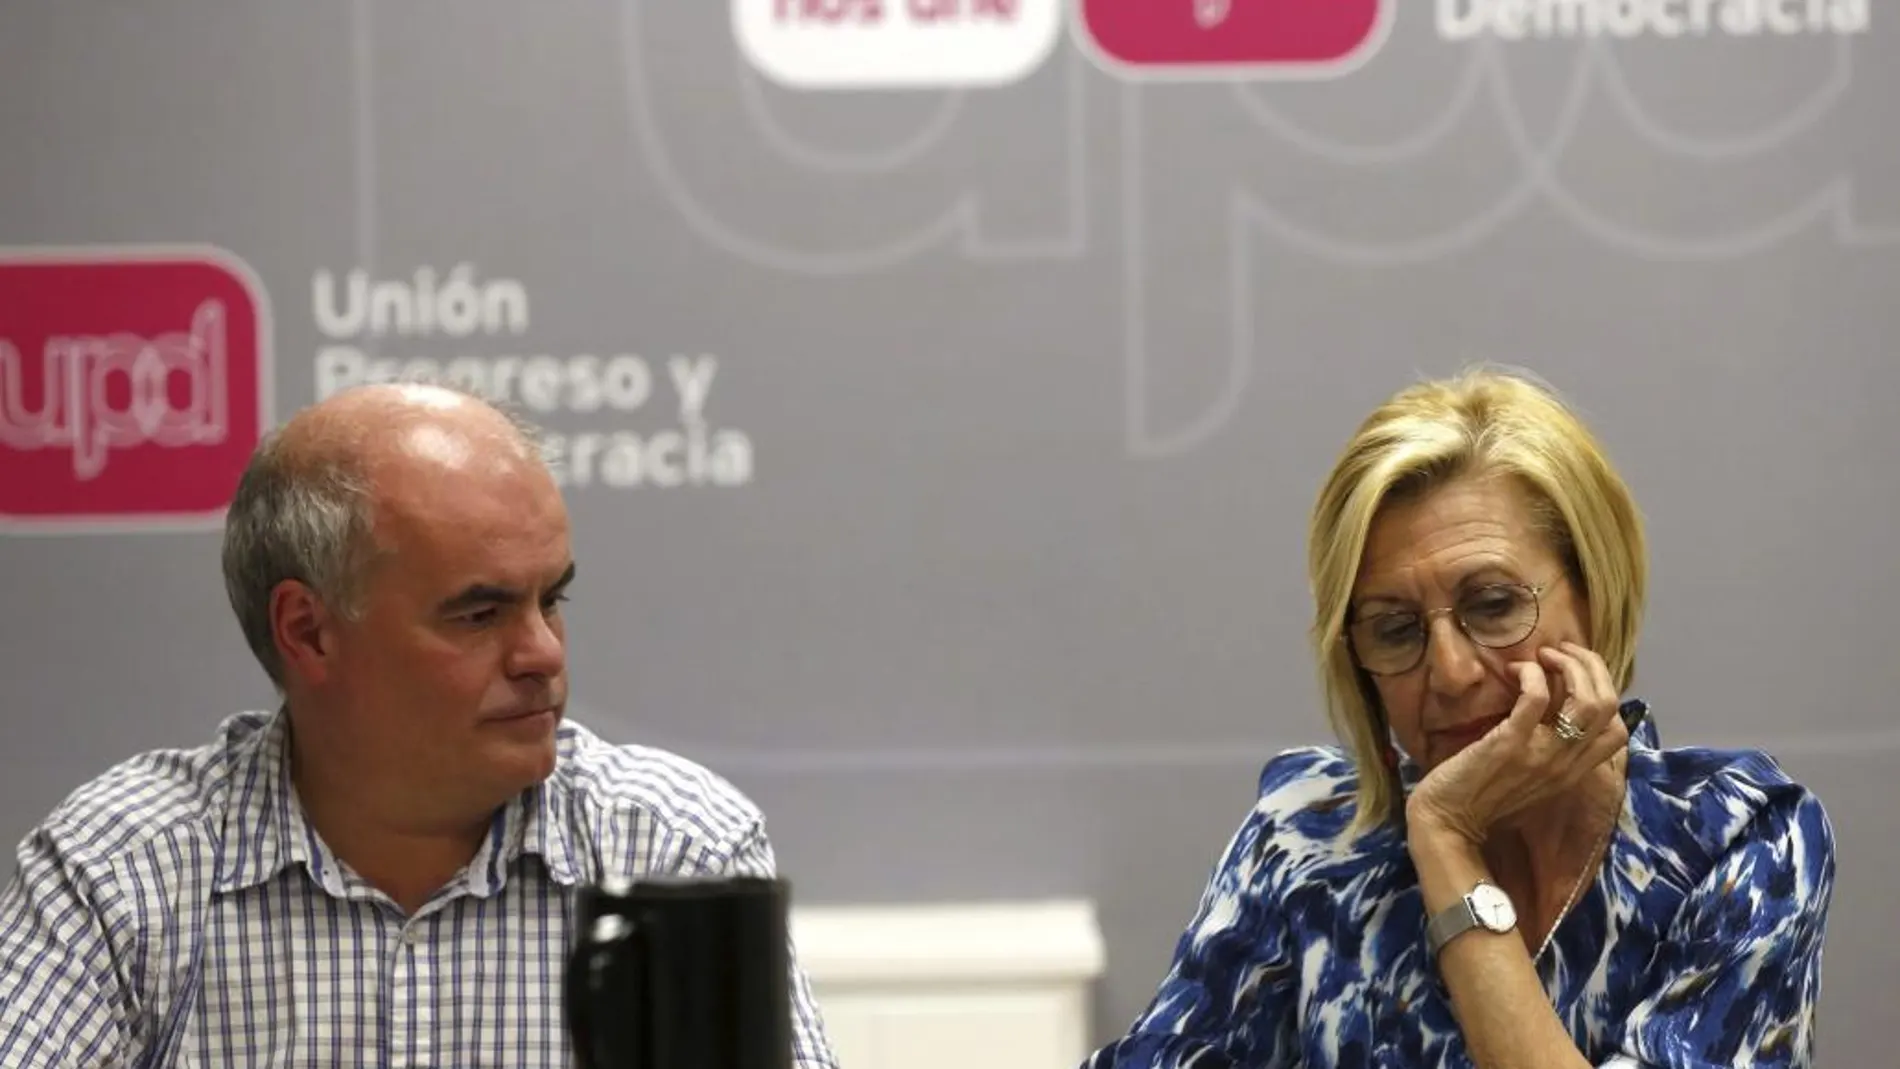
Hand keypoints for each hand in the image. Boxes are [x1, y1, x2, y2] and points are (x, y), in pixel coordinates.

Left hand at [1405, 642, 1628, 845]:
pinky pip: (1536, 697)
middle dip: (1591, 667)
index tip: (1577, 675)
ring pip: (1587, 700)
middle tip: (1562, 652)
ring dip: (1569, 665)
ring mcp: (1541, 754)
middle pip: (1609, 706)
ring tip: (1544, 655)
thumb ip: (1549, 755)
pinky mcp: (1510, 743)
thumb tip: (1552, 716)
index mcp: (1572, 773)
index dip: (1605, 691)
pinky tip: (1515, 669)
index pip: (1617, 730)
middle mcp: (1565, 764)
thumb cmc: (1482, 799)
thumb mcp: (1530, 780)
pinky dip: (1531, 673)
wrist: (1447, 822)